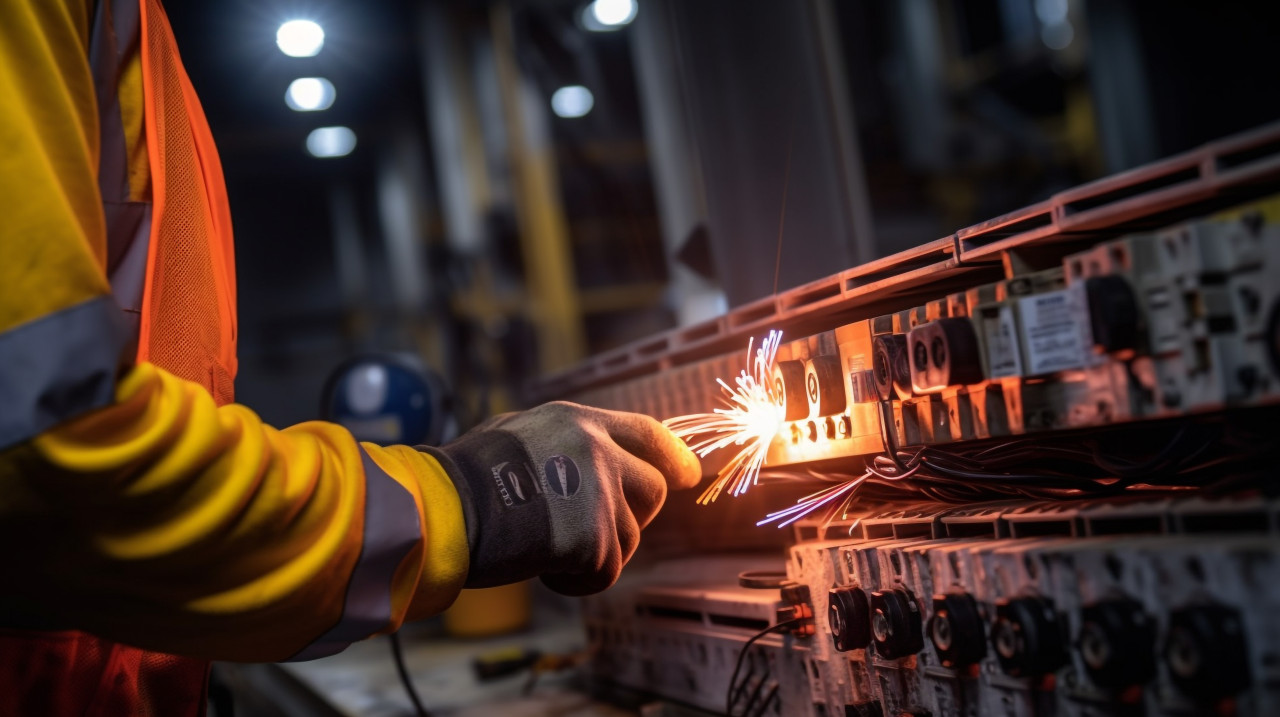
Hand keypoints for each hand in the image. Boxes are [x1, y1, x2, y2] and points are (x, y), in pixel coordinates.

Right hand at [421, 402, 701, 594]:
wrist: (443, 511)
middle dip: (630, 517)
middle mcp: (597, 451)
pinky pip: (606, 572)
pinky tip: (543, 569)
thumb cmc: (465, 478)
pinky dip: (578, 581)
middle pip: (652, 491)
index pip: (649, 432)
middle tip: (587, 531)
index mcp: (578, 421)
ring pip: (629, 538)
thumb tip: (594, 455)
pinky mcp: (592, 538)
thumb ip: (565, 442)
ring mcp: (598, 493)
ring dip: (595, 553)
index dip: (675, 456)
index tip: (690, 474)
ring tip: (545, 548)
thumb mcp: (518, 432)